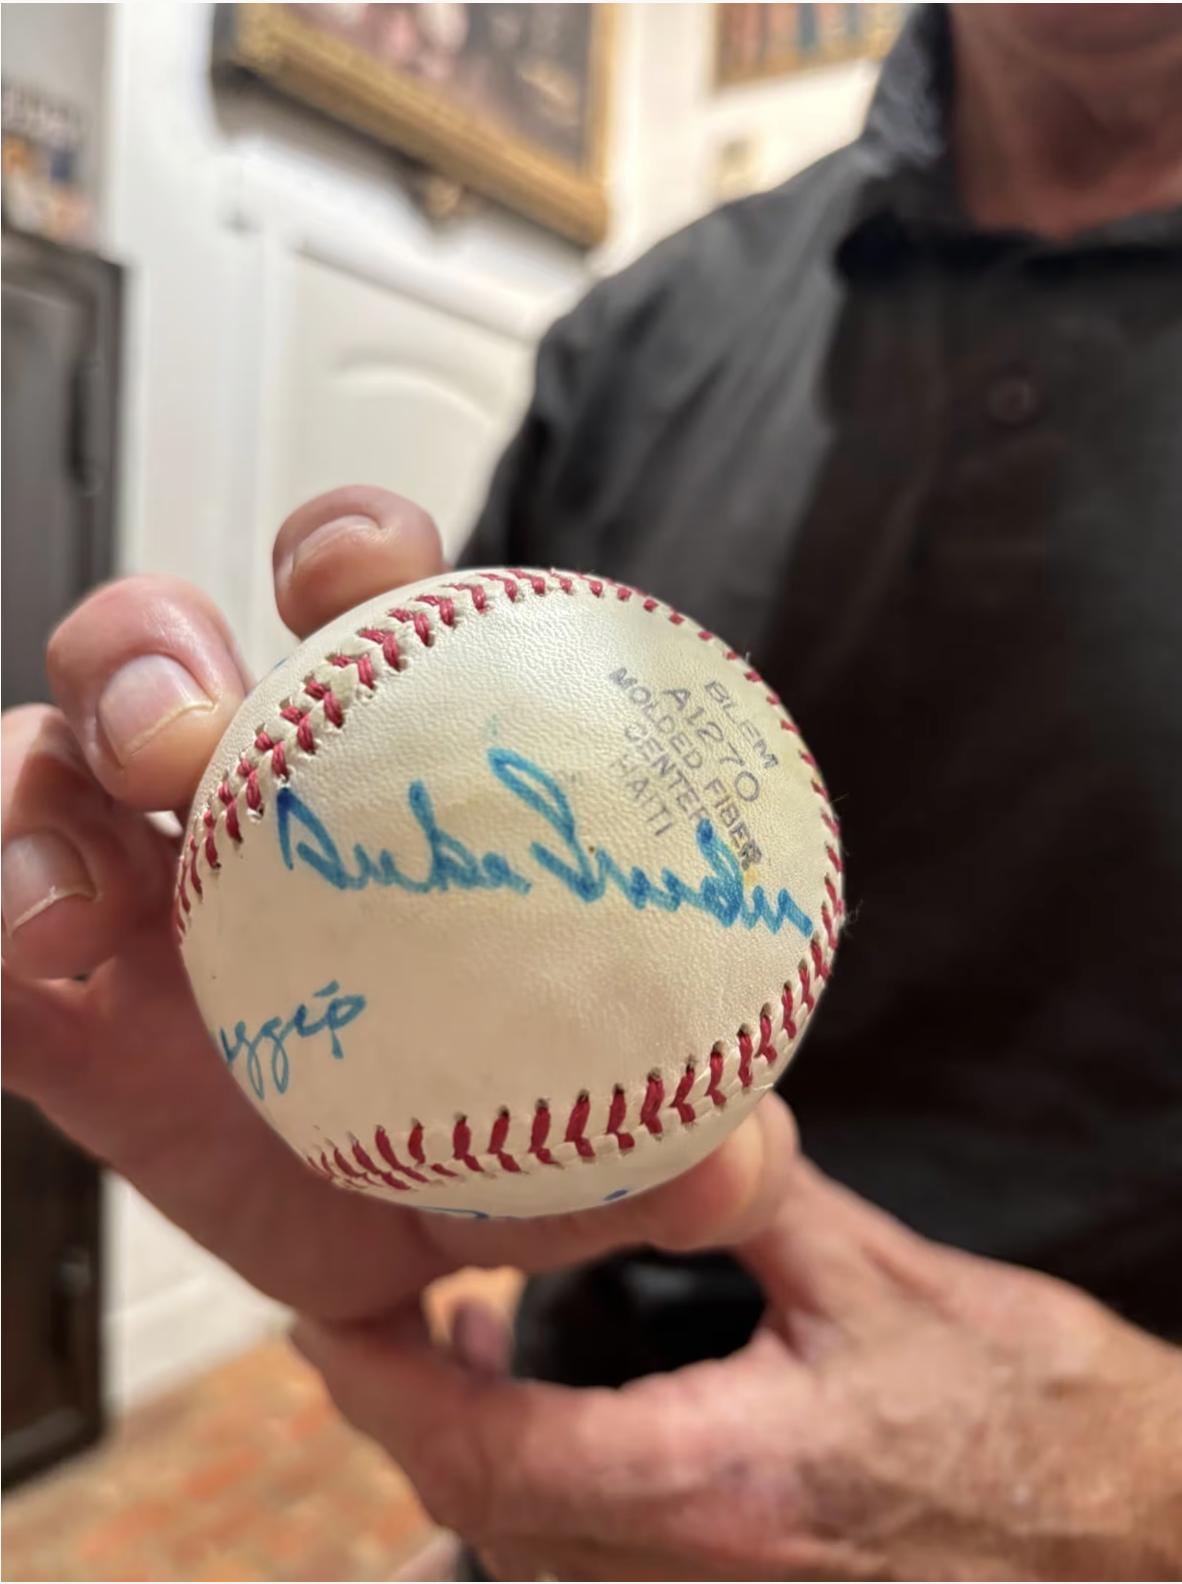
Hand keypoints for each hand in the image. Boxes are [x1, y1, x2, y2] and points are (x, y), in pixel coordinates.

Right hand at [2, 485, 794, 1320]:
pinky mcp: (55, 998)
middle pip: (163, 653)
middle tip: (190, 732)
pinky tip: (48, 960)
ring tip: (86, 886)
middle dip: (154, 647)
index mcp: (378, 773)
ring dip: (45, 784)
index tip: (369, 572)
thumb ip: (671, 1136)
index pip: (355, 610)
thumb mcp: (596, 1137)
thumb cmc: (490, 1136)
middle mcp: (241, 807)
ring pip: (42, 761)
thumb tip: (737, 1156)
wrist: (388, 1246)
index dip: (348, 553)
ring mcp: (135, 892)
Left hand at [298, 1150, 1181, 1580]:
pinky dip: (532, 1506)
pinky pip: (590, 1580)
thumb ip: (753, 1199)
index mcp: (726, 1485)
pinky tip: (540, 1432)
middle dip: (402, 1418)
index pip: (493, 1455)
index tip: (329, 1314)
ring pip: (529, 1563)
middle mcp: (703, 1580)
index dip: (385, 1388)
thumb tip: (677, 1112)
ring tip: (443, 1348)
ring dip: (463, 1462)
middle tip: (372, 1309)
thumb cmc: (1025, 1407)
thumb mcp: (881, 1277)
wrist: (1134, 1530)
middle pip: (485, 1520)